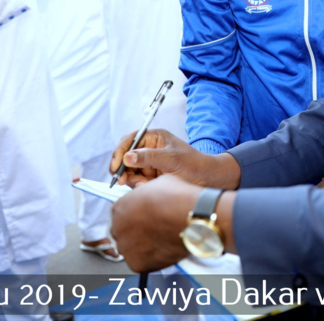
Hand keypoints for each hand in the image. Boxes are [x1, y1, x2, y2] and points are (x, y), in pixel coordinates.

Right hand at [110, 129, 240, 188]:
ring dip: (133, 179)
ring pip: (129, 171)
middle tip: (122, 180)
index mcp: (155, 137)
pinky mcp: (150, 176)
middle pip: (125, 156)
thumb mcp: (171, 159)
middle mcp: (150, 148)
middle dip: (123, 169)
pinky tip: (149, 187)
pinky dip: (139, 185)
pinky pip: (136, 180)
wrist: (207, 180)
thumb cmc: (193, 164)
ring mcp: (149, 163)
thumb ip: (149, 157)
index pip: (130, 140)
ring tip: (146, 184)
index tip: (116, 165)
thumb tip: (127, 156)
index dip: (120, 151)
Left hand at [110, 174, 201, 271]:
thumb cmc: (178, 198)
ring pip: (132, 249)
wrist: (190, 217)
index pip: (121, 214)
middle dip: (137, 232)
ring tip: (162, 239)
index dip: (136, 216)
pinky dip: (151, 258)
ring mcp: (126, 247)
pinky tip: (164, 249)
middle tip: (155, 229)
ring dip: (143, 246)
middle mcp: (118, 228)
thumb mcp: (159, 183)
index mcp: (120, 207)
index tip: (146, 218)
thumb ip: (148, 193)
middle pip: (124, 233)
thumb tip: (153, 196)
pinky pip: (141, 263)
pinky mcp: (137, 264)